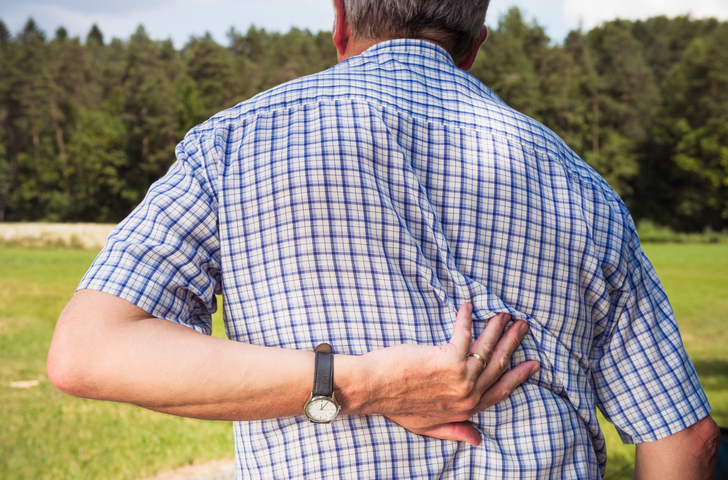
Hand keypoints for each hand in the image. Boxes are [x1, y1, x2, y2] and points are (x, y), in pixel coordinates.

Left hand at [359, 302, 538, 445]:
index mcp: (464, 409)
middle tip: (523, 326)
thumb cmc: (394, 404)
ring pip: (488, 349)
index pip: (500, 391)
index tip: (532, 364)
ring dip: (498, 328)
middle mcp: (467, 395)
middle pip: (499, 366)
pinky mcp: (448, 359)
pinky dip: (467, 318)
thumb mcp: (426, 426)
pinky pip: (465, 333)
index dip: (518, 376)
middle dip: (514, 344)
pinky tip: (468, 306)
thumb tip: (477, 440)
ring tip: (504, 314)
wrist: (371, 389)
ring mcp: (460, 378)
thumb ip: (453, 430)